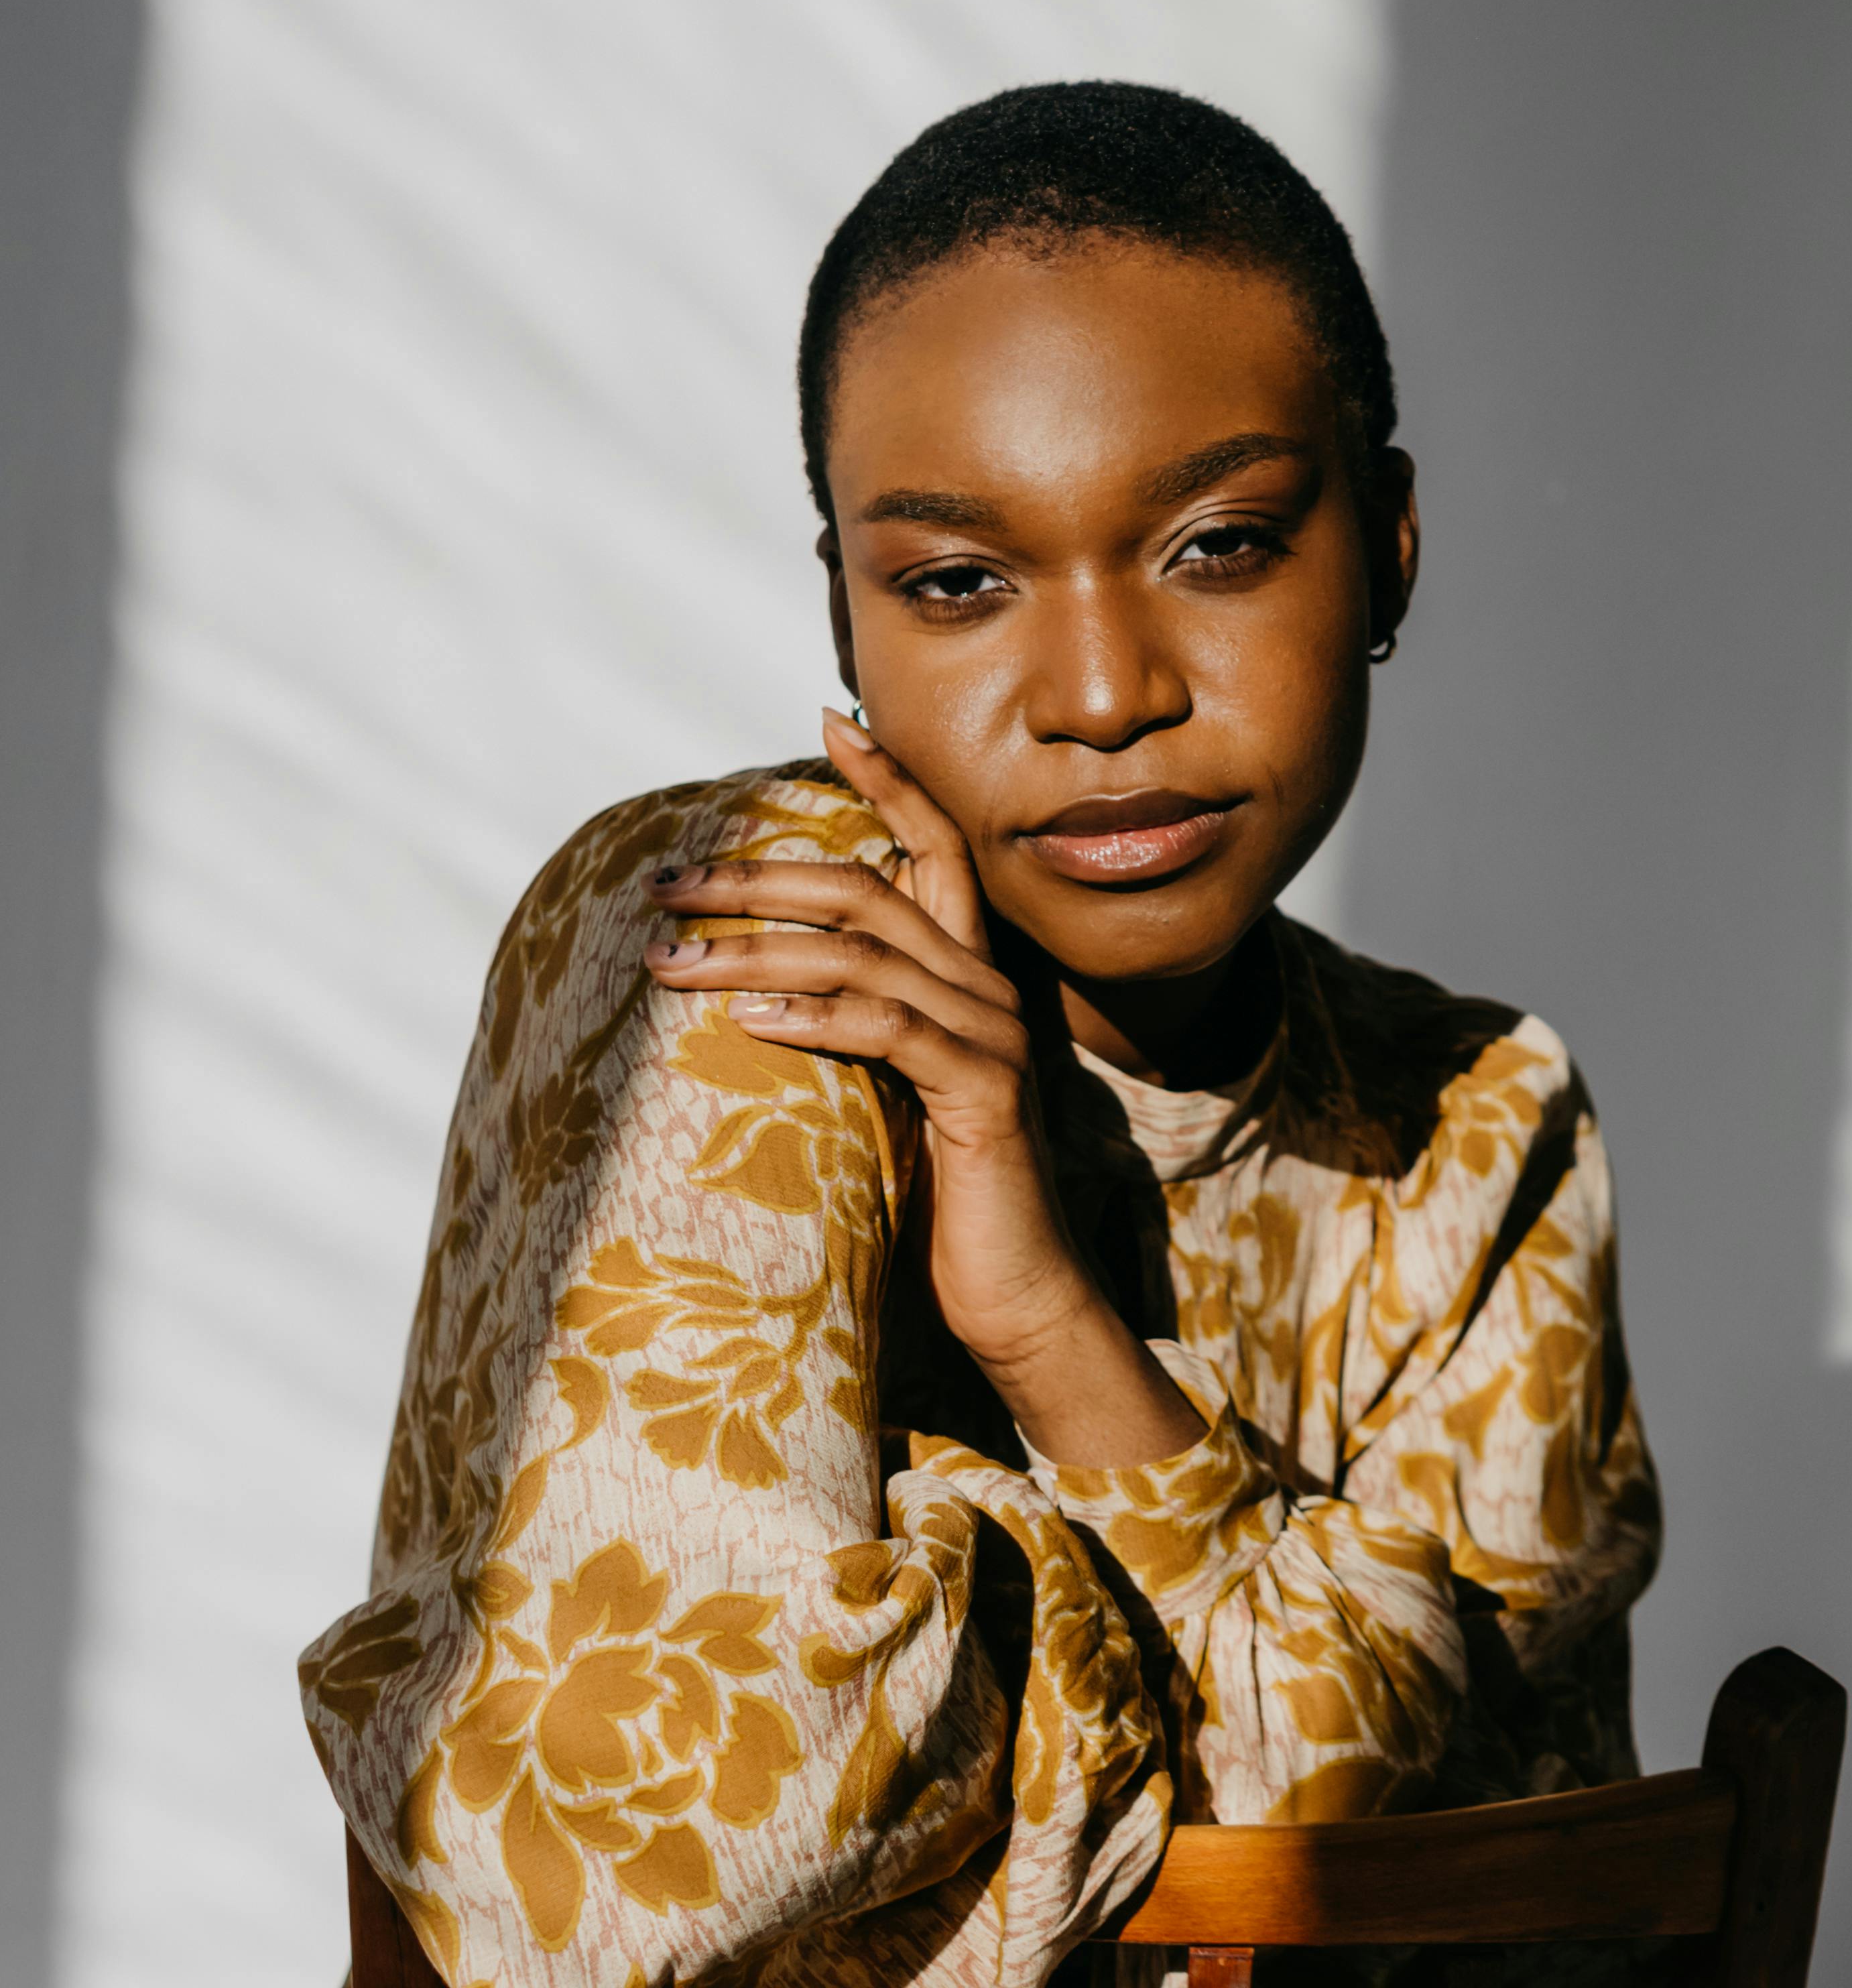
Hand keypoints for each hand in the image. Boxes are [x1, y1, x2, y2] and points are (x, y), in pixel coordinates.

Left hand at [644, 710, 1199, 1467]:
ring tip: (670, 962)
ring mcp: (989, 1037)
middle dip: (758, 875)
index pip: (932, 845)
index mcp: (965, 972)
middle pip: (868, 888)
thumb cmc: (937, 1198)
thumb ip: (854, 1024)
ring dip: (753, 952)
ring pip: (861, 955)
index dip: (889, 776)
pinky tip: (751, 1022)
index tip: (831, 717)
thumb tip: (759, 983)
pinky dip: (814, 1017)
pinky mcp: (981, 1097)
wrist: (1019, 1298)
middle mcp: (985, 986)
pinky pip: (889, 1032)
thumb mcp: (886, 1091)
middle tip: (668, 881)